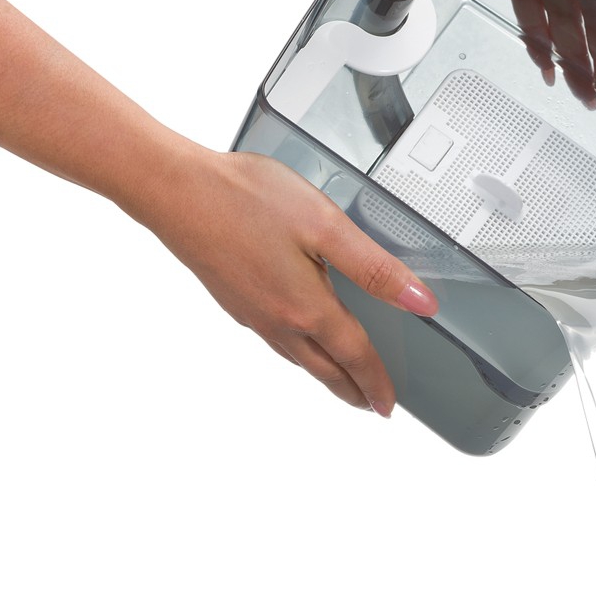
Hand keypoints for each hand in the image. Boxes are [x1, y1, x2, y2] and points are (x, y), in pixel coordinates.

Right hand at [145, 149, 437, 416]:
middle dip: (351, 390)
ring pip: (296, 358)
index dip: (376, 382)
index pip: (354, 356)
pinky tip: (295, 337)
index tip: (389, 405)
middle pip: (323, 368)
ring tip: (340, 379)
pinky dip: (296, 353)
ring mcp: (250, 312)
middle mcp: (276, 319)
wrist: (175, 190)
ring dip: (324, 374)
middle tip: (370, 404)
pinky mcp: (232, 299)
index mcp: (305, 306)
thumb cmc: (246, 200)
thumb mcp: (326, 226)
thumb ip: (374, 267)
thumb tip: (420, 302)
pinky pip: (274, 340)